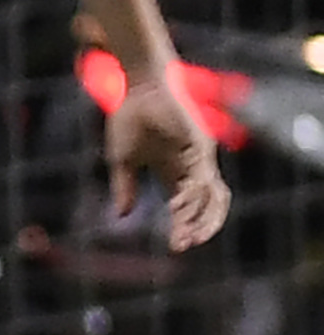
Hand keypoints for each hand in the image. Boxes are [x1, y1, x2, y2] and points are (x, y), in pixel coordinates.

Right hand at [106, 77, 231, 251]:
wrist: (138, 87)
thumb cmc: (130, 118)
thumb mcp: (122, 160)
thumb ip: (124, 187)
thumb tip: (122, 216)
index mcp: (177, 172)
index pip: (190, 207)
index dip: (185, 227)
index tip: (175, 247)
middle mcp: (195, 167)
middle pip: (213, 205)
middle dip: (202, 228)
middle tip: (186, 244)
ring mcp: (201, 157)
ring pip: (214, 195)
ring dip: (202, 218)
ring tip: (186, 234)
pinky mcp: (199, 146)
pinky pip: (201, 178)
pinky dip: (192, 197)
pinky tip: (176, 209)